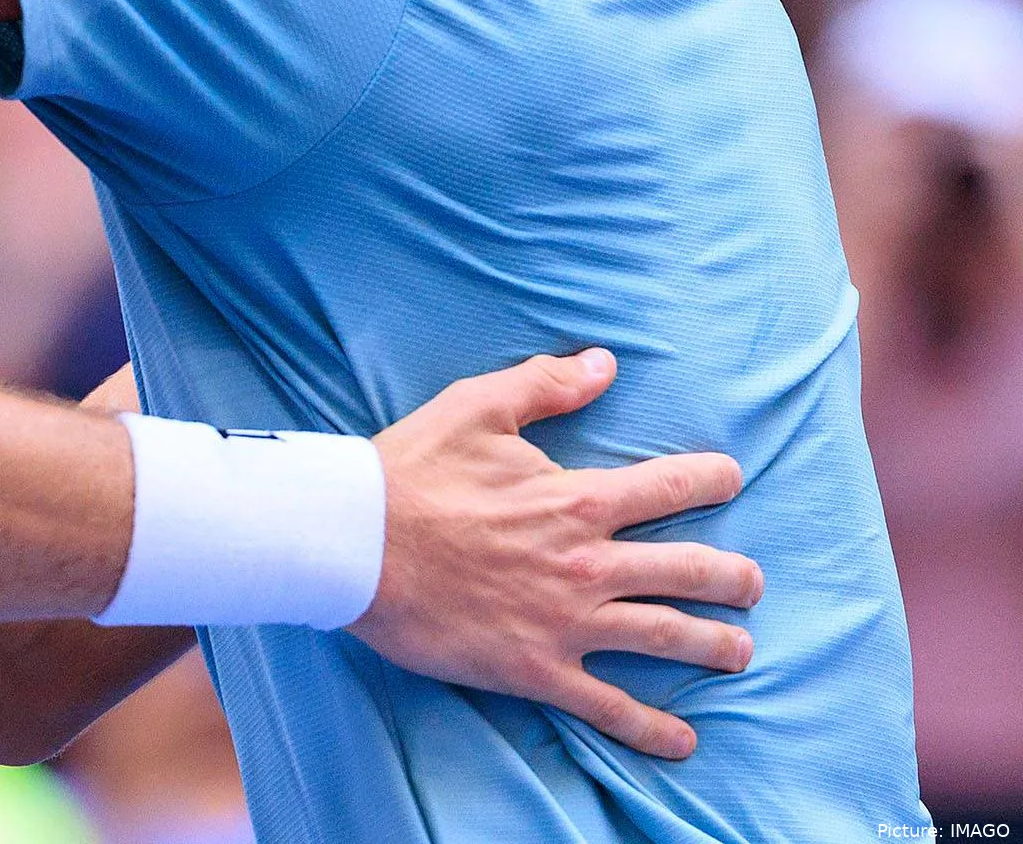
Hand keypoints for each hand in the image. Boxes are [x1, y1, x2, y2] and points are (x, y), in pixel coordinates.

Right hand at [350, 349, 761, 762]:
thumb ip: (545, 384)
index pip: (671, 488)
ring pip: (668, 636)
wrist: (354, 543)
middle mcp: (589, 564)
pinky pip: (609, 707)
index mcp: (578, 500)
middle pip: (690, 571)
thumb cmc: (410, 472)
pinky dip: (652, 729)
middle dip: (734, 578)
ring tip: (741, 650)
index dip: (709, 479)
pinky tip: (683, 741)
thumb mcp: (475, 407)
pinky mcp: (538, 669)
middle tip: (750, 583)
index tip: (729, 477)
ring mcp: (568, 622)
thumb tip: (605, 363)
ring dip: (717, 645)